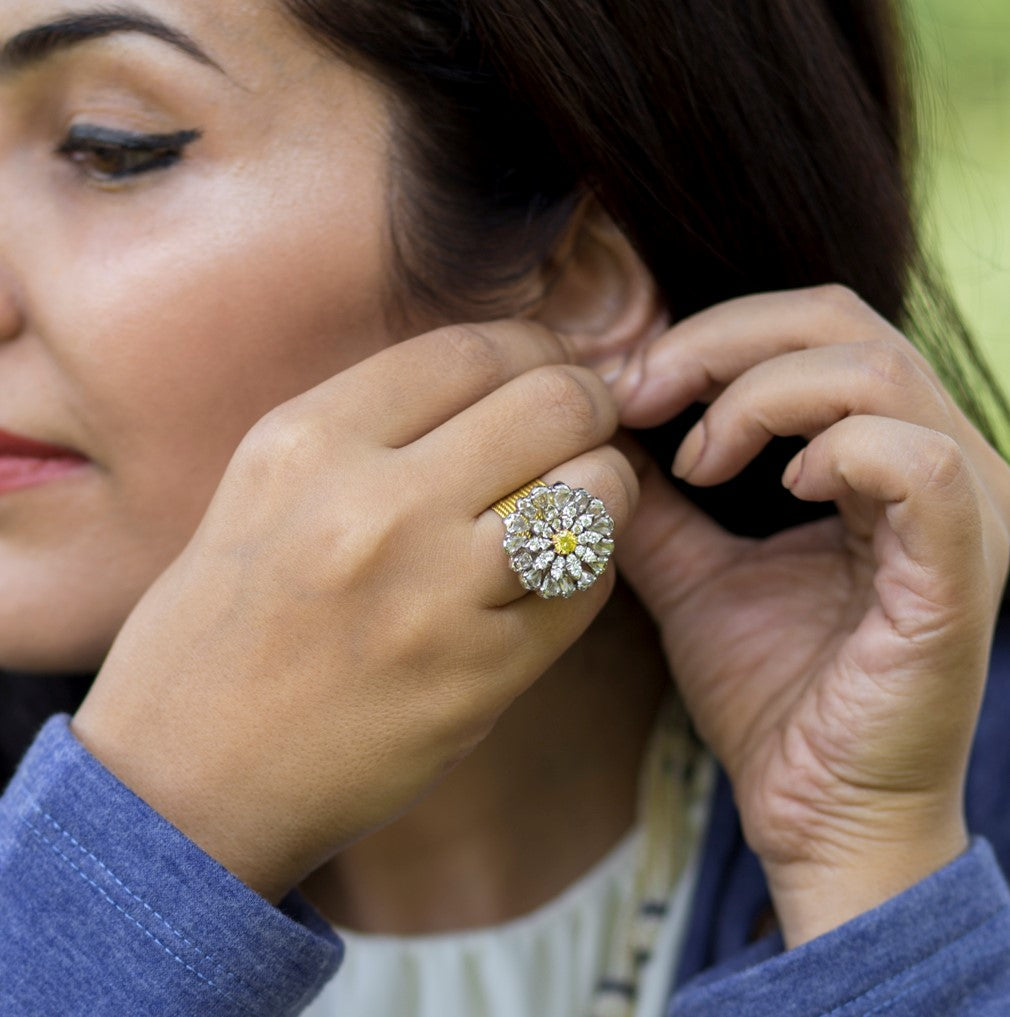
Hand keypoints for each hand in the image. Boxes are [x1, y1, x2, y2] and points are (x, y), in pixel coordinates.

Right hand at [73, 321, 636, 901]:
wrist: (186, 779)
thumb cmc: (223, 626)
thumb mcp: (268, 488)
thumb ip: (374, 426)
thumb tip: (494, 384)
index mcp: (308, 442)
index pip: (471, 349)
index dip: (535, 348)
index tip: (546, 369)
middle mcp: (374, 507)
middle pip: (554, 403)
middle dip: (589, 404)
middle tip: (583, 428)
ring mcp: (433, 596)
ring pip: (595, 491)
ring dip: (604, 487)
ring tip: (575, 503)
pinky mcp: (479, 677)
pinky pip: (586, 586)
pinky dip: (586, 567)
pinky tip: (550, 575)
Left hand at [611, 285, 1009, 944]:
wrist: (816, 811)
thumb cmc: (768, 694)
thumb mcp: (693, 574)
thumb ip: (656, 504)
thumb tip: (596, 434)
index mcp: (880, 455)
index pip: (811, 329)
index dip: (708, 337)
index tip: (625, 385)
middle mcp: (935, 463)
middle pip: (838, 321)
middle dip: (719, 343)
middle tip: (641, 393)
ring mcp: (961, 513)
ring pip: (873, 370)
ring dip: (757, 394)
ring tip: (697, 458)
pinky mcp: (958, 573)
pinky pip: (914, 461)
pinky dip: (832, 449)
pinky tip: (778, 488)